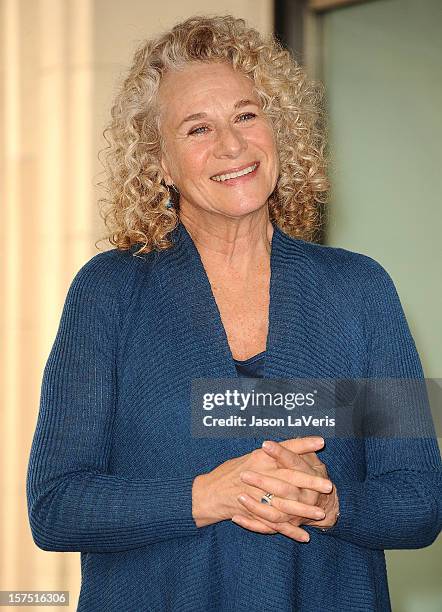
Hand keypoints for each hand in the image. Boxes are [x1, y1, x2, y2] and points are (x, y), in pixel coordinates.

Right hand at [192, 436, 329, 535]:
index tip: (320, 442)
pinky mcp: (253, 514)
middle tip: (328, 485)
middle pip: (287, 477)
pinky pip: (274, 524)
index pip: (283, 449)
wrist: (208, 493)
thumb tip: (294, 447)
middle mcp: (257, 475)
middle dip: (309, 482)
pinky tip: (304, 536)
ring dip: (303, 510)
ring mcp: (254, 496)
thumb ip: (272, 454)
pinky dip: (289, 532)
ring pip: (283, 504)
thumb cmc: (230, 471)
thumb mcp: (251, 457)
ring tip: (320, 513)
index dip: (302, 445)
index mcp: (257, 458)